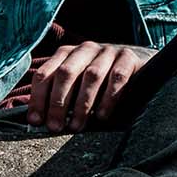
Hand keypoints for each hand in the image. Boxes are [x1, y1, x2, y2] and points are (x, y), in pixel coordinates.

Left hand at [27, 42, 155, 131]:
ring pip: (91, 76)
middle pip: (66, 73)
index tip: (36, 121)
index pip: (45, 74)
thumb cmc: (102, 79)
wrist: (140, 62)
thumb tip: (39, 121)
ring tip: (77, 126)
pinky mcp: (128, 58)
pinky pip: (117, 77)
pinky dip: (108, 98)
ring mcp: (108, 51)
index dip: (38, 98)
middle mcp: (85, 49)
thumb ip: (61, 95)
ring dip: (82, 104)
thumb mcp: (79, 82)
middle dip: (58, 102)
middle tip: (55, 127)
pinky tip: (102, 116)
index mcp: (67, 54)